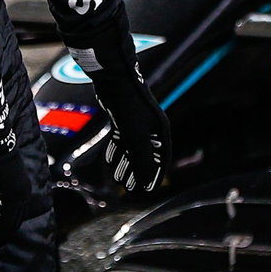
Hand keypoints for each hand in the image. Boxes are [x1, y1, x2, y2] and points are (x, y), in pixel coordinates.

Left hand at [92, 66, 170, 192]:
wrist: (114, 80)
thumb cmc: (129, 108)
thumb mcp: (136, 138)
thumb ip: (141, 161)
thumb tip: (145, 183)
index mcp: (160, 131)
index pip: (161, 158)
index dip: (155, 175)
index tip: (148, 191)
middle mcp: (151, 127)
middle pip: (145, 155)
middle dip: (137, 173)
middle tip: (128, 189)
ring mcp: (136, 122)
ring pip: (132, 148)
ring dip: (125, 164)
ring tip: (117, 179)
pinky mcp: (123, 117)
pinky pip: (121, 139)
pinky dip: (117, 150)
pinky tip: (110, 161)